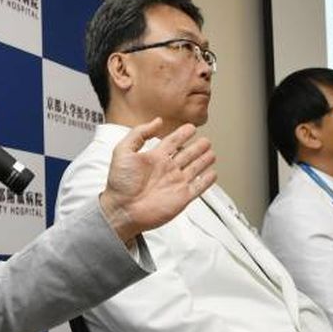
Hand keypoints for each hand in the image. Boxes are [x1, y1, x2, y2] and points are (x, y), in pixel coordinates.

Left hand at [98, 119, 216, 244]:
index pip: (172, 141)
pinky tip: (212, 174)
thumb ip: (139, 133)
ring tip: (211, 153)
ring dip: (203, 160)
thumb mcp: (123, 151)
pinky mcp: (182, 198)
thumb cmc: (119, 183)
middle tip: (206, 140)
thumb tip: (157, 121)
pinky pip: (198, 187)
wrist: (122, 210)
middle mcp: (166, 169)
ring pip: (194, 168)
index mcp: (154, 158)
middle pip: (186, 154)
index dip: (182, 134)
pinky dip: (206, 181)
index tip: (190, 127)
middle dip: (197, 147)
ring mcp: (175, 183)